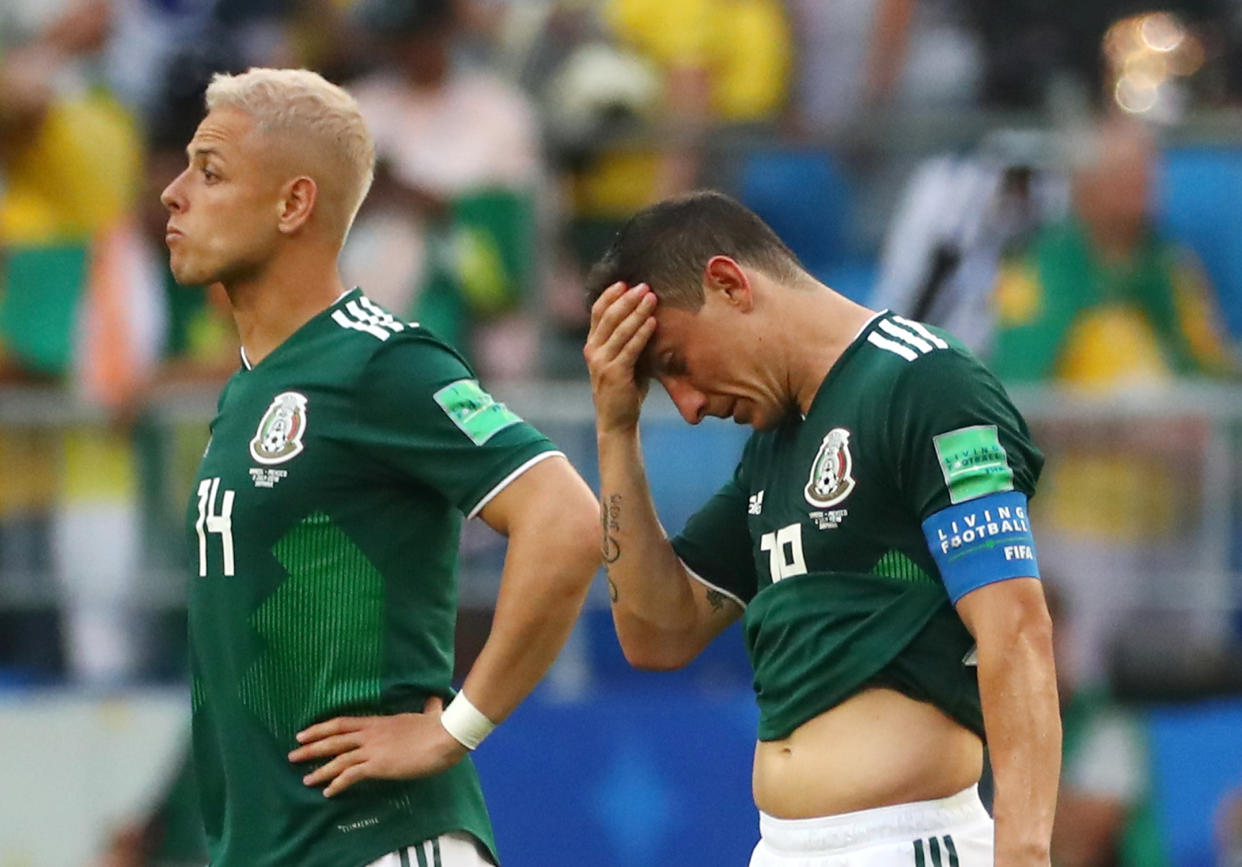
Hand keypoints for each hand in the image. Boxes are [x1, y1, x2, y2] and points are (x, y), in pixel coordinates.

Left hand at [289, 696, 467, 796]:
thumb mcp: (430, 714)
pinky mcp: (378, 765)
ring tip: (305, 780)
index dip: (321, 728)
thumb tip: (435, 700)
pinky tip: (329, 792)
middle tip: (292, 755)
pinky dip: (337, 784)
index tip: (304, 733)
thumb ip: (428, 708)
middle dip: (310, 748)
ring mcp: (372, 749)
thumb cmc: (438, 726)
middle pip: (333, 739)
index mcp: (378, 721)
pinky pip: (351, 775)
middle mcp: (370, 734)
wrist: (444, 736)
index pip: (342, 722)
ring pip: (338, 759)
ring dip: (320, 770)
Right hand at [583, 282, 657, 432]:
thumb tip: (648, 315)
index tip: (624, 282)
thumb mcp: (625, 359)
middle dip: (627, 299)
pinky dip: (642, 333)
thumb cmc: (625, 389)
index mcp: (592, 345)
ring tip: (651, 297)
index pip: (597, 313)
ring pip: (619, 330)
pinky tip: (653, 322)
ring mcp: (602, 362)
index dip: (609, 296)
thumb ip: (629, 340)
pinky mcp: (614, 374)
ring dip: (637, 312)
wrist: (617, 421)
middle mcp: (593, 351)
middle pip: (608, 317)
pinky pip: (630, 348)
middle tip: (644, 285)